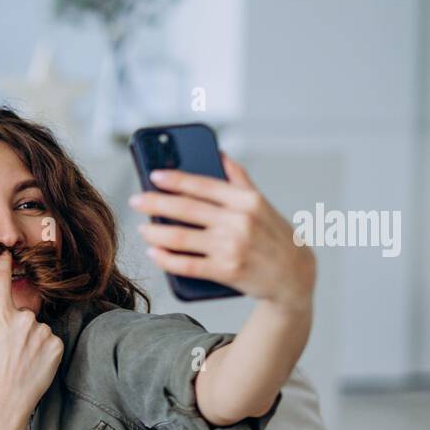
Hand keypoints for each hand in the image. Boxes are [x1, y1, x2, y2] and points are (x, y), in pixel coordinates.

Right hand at [0, 250, 63, 424]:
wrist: (6, 401)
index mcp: (1, 316)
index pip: (3, 283)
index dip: (4, 266)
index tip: (7, 255)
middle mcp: (24, 319)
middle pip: (21, 315)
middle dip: (16, 328)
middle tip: (8, 352)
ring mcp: (43, 332)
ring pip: (37, 329)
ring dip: (31, 340)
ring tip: (21, 361)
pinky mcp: (57, 345)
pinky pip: (50, 341)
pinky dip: (44, 350)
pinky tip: (33, 364)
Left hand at [130, 152, 315, 311]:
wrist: (294, 276)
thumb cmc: (273, 236)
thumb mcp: (262, 204)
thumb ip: (239, 179)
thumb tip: (218, 153)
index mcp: (246, 200)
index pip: (203, 185)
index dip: (175, 179)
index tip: (154, 176)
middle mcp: (239, 221)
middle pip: (185, 209)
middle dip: (155, 204)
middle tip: (136, 201)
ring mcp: (232, 247)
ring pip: (180, 237)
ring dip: (155, 233)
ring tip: (143, 230)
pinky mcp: (226, 272)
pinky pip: (187, 265)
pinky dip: (165, 260)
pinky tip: (153, 254)